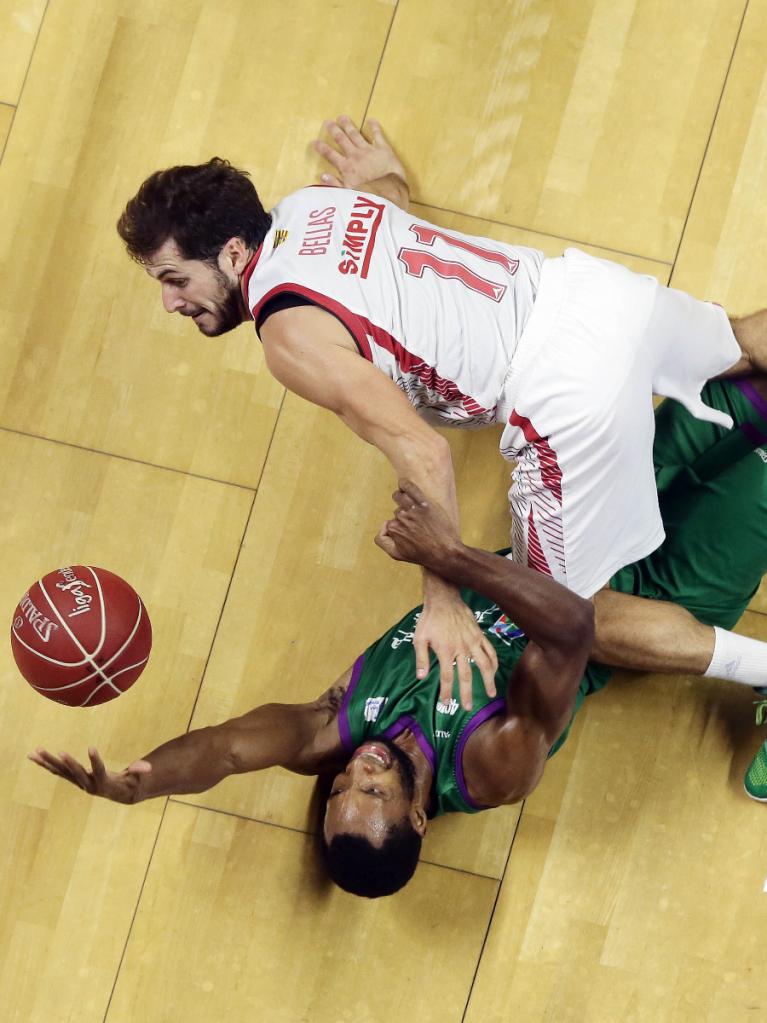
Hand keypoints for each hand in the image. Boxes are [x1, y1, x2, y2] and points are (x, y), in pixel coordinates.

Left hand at [27, 746, 151, 803]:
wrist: (120, 794)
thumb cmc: (131, 784)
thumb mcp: (138, 779)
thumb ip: (140, 771)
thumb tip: (146, 767)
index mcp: (104, 783)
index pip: (99, 771)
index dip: (96, 761)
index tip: (92, 747)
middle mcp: (88, 784)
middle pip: (74, 773)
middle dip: (66, 763)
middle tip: (58, 752)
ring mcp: (78, 781)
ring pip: (60, 771)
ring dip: (47, 761)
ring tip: (34, 752)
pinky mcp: (73, 777)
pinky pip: (57, 770)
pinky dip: (45, 763)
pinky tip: (33, 756)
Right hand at [312, 115, 406, 188]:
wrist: (387, 192)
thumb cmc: (368, 196)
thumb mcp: (348, 194)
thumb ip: (335, 184)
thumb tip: (323, 176)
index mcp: (346, 167)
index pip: (331, 155)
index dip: (322, 148)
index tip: (315, 142)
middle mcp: (355, 156)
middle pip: (342, 140)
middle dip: (334, 130)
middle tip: (328, 122)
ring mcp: (369, 150)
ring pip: (356, 134)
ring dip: (348, 125)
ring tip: (342, 117)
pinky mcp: (383, 149)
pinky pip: (378, 135)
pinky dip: (374, 127)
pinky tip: (371, 120)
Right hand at [375, 479, 459, 570]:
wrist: (445, 552)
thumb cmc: (423, 554)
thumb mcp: (396, 554)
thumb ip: (381, 540)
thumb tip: (383, 523)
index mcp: (393, 528)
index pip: (389, 522)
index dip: (399, 527)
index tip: (409, 531)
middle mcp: (401, 517)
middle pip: (396, 510)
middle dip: (403, 515)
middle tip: (417, 523)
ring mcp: (412, 509)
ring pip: (399, 497)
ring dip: (402, 499)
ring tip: (411, 505)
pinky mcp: (424, 503)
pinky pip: (409, 486)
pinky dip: (404, 484)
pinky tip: (403, 484)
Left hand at [414, 590, 498, 710]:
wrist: (444, 599)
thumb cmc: (429, 619)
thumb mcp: (419, 638)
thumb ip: (421, 658)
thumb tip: (421, 677)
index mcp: (445, 651)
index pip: (446, 677)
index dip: (446, 692)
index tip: (446, 703)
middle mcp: (461, 649)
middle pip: (466, 675)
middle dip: (466, 693)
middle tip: (468, 707)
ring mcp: (472, 642)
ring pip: (484, 664)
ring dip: (488, 680)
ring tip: (491, 692)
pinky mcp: (479, 635)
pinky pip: (490, 650)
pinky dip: (494, 661)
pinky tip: (495, 670)